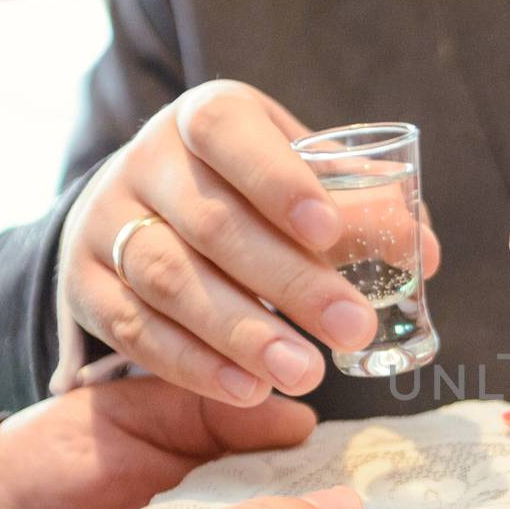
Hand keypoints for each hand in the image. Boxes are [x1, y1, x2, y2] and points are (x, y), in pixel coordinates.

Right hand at [58, 80, 438, 403]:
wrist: (142, 208)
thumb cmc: (247, 191)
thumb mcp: (299, 178)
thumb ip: (359, 208)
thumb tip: (422, 257)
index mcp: (205, 118)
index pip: (229, 133)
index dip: (277, 180)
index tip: (328, 229)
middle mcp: (147, 163)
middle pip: (213, 223)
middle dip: (288, 280)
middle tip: (354, 327)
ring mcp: (107, 224)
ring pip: (170, 279)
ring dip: (243, 332)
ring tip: (307, 372)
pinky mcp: (87, 286)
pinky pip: (137, 330)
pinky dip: (195, 365)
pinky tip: (249, 390)